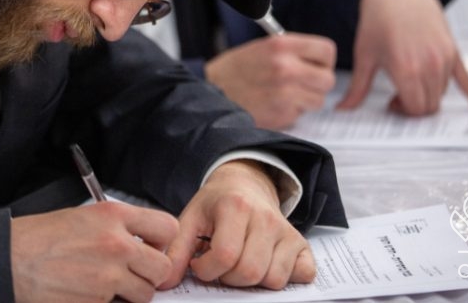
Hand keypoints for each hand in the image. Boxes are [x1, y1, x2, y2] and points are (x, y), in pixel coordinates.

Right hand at [11, 202, 177, 302]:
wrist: (10, 261)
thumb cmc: (38, 238)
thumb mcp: (82, 216)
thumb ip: (115, 227)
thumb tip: (140, 241)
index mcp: (113, 217)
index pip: (167, 228)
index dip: (162, 241)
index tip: (153, 247)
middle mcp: (116, 245)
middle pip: (162, 267)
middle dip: (149, 274)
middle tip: (132, 273)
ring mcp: (108, 277)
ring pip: (144, 294)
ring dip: (130, 294)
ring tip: (105, 285)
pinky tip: (87, 293)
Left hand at [161, 161, 314, 289]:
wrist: (245, 184)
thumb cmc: (216, 204)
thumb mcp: (190, 219)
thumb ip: (177, 250)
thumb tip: (165, 281)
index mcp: (236, 206)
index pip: (225, 256)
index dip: (208, 269)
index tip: (200, 264)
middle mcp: (266, 217)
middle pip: (250, 271)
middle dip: (228, 278)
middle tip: (220, 266)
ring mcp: (287, 230)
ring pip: (274, 279)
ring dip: (253, 282)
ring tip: (240, 264)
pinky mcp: (301, 243)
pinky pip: (302, 275)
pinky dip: (284, 278)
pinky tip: (265, 265)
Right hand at [204, 35, 336, 128]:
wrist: (211, 92)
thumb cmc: (236, 69)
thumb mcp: (263, 47)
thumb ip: (293, 51)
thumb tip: (320, 60)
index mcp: (281, 46)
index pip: (327, 50)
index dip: (324, 60)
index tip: (316, 64)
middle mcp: (286, 68)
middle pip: (327, 79)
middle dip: (318, 83)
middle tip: (303, 82)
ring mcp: (285, 93)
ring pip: (318, 100)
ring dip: (306, 100)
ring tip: (285, 94)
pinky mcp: (281, 114)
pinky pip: (300, 114)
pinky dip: (291, 112)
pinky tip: (273, 104)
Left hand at [338, 0, 467, 114]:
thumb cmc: (377, 20)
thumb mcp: (364, 55)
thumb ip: (358, 87)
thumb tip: (343, 109)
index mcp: (406, 69)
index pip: (415, 109)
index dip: (403, 111)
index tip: (391, 102)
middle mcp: (429, 65)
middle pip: (430, 105)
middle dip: (415, 106)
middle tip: (398, 96)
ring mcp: (444, 57)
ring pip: (442, 93)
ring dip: (429, 95)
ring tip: (410, 83)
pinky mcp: (453, 50)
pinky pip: (466, 78)